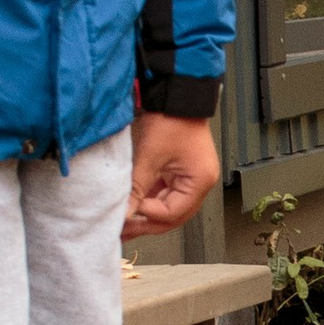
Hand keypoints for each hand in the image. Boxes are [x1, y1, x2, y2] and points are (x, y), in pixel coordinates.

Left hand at [125, 111, 218, 238]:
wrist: (175, 94)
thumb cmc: (170, 119)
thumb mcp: (149, 157)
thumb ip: (136, 188)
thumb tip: (124, 213)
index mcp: (200, 181)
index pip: (172, 213)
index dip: (148, 215)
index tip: (128, 212)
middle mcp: (200, 183)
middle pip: (173, 215)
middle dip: (147, 223)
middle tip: (123, 230)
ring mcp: (191, 177)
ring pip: (169, 207)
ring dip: (147, 213)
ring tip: (125, 221)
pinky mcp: (180, 171)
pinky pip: (166, 193)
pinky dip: (150, 200)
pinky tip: (134, 205)